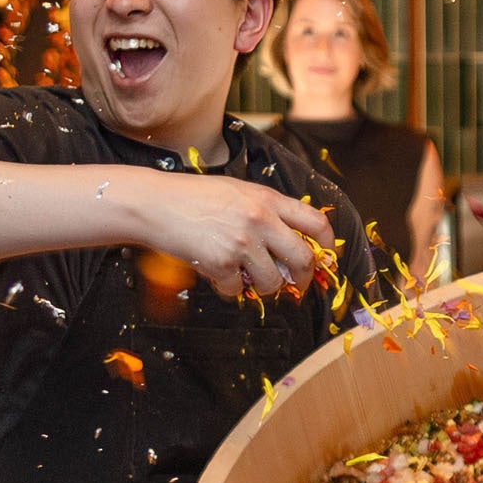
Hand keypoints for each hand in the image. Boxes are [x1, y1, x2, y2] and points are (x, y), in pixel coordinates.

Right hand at [128, 170, 339, 300]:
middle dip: (303, 278)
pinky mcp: (222, 264)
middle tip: (295, 282)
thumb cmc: (193, 197)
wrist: (155, 204)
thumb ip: (265, 211)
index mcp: (268, 200)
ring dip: (262, 287)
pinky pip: (238, 291)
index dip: (328, 244)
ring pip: (273, 283)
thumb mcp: (238, 192)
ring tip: (245, 275)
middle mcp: (260, 220)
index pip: (315, 222)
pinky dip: (229, 288)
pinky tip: (216, 272)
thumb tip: (289, 241)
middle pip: (303, 259)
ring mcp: (242, 243)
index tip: (325, 256)